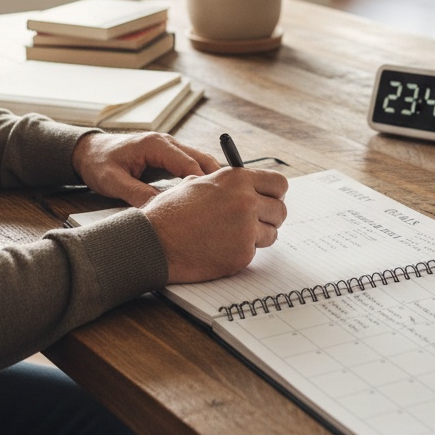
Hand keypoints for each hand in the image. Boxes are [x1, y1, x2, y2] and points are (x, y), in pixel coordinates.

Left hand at [71, 131, 220, 205]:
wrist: (88, 151)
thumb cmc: (98, 162)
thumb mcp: (112, 181)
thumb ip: (136, 194)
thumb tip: (159, 210)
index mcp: (155, 144)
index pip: (188, 163)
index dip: (202, 183)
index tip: (212, 202)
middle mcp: (167, 142)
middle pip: (201, 159)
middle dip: (215, 179)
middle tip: (226, 202)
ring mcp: (169, 148)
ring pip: (200, 162)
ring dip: (210, 179)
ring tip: (220, 202)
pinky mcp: (168, 157)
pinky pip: (191, 167)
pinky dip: (200, 179)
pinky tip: (205, 197)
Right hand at [140, 167, 288, 282]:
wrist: (154, 242)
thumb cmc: (171, 212)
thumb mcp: (198, 183)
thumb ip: (227, 183)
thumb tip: (248, 186)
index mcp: (237, 179)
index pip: (279, 183)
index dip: (274, 193)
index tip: (269, 199)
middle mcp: (246, 201)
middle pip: (280, 210)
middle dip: (270, 217)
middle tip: (255, 221)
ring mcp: (246, 230)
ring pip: (271, 234)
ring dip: (258, 236)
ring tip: (231, 235)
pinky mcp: (242, 255)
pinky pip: (254, 252)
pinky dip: (241, 252)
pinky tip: (219, 248)